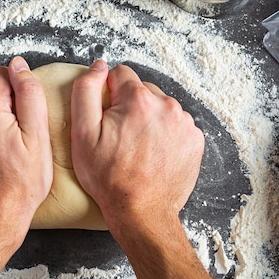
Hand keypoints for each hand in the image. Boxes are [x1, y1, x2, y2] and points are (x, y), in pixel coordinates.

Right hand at [70, 60, 204, 229]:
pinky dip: (164, 134)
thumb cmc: (109, 177)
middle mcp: (167, 105)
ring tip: (137, 148)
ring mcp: (185, 123)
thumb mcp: (82, 133)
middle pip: (142, 90)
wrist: (141, 212)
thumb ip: (86, 90)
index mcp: (139, 100)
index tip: (106, 118)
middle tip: (119, 137)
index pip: (120, 74)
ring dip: (148, 120)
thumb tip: (98, 66)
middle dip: (129, 107)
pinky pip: (175, 125)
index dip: (108, 94)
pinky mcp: (195, 140)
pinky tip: (153, 153)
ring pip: (160, 107)